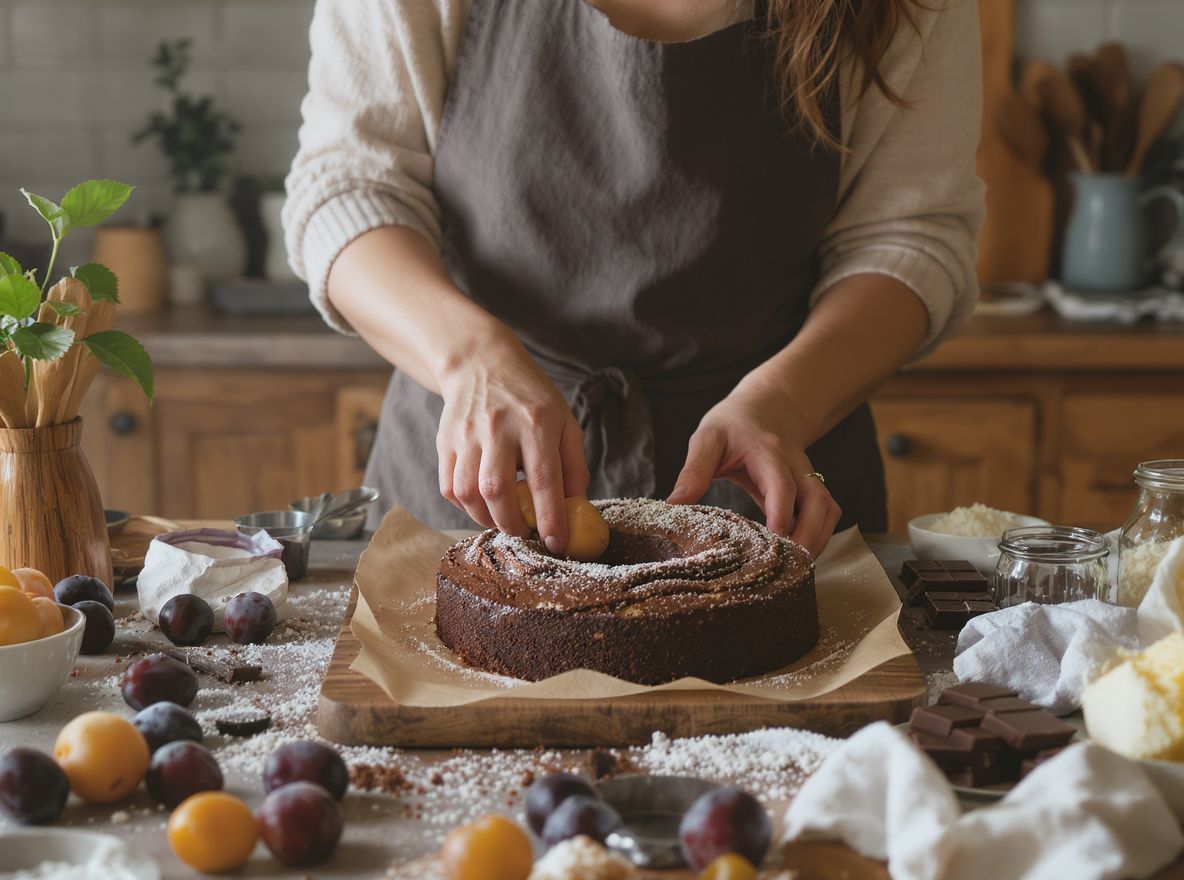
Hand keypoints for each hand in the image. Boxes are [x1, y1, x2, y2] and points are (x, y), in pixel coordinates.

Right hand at [437, 331, 588, 552]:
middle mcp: (498, 426)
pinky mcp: (445, 441)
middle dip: (512, 525)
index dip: (551, 518)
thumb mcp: (564, 421)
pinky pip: (449, 486)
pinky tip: (482, 505)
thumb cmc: (531, 398)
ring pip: (468, 492)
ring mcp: (467, 433)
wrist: (482, 363)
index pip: (544, 479)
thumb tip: (578, 508)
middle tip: (525, 535)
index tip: (556, 544)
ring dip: (486, 519)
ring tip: (503, 521)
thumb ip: (574, 466)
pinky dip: (465, 506)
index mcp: (536, 422)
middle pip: (498, 490)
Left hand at [667, 387, 840, 556]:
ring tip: (796, 568)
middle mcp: (795, 465)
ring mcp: (807, 477)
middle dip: (809, 534)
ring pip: (828, 509)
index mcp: (768, 452)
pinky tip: (799, 555)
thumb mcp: (707, 439)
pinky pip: (826, 513)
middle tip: (790, 566)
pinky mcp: (810, 489)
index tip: (776, 539)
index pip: (781, 484)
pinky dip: (820, 535)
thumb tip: (673, 505)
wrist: (766, 407)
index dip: (781, 513)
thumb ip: (693, 471)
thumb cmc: (733, 425)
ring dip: (818, 538)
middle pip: (817, 500)